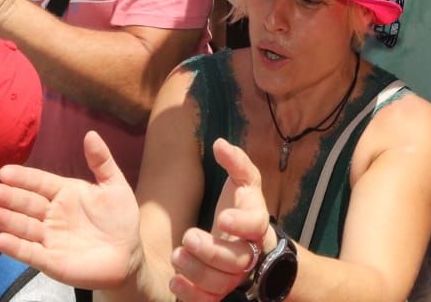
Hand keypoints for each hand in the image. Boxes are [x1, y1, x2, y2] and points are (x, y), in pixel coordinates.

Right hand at [0, 132, 142, 289]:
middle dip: (7, 198)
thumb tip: (90, 134)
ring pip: (24, 227)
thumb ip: (101, 161)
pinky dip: (15, 247)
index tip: (3, 171)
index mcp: (64, 193)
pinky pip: (30, 253)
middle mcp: (52, 214)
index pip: (39, 182)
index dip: (22, 177)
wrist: (128, 256)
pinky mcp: (51, 261)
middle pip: (26, 204)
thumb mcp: (114, 186)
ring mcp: (50, 238)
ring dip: (5, 220)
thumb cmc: (119, 219)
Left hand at [171, 138, 270, 300]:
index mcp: (256, 222)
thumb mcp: (243, 182)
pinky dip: (192, 294)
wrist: (247, 242)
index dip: (241, 222)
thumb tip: (219, 143)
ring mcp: (235, 275)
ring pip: (223, 282)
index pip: (255, 224)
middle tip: (188, 238)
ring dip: (198, 272)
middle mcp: (249, 252)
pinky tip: (175, 283)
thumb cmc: (242, 206)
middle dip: (212, 250)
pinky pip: (210, 300)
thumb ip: (235, 162)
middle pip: (238, 259)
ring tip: (177, 256)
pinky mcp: (221, 290)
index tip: (222, 217)